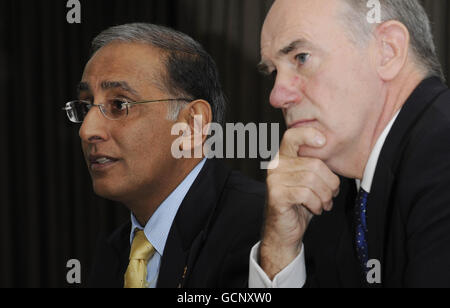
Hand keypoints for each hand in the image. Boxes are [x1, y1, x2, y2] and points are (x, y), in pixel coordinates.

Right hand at [260, 127, 339, 279]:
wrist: (284, 231)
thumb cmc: (299, 204)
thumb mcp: (308, 181)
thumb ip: (315, 165)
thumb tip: (332, 150)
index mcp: (283, 158)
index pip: (292, 136)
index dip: (308, 134)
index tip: (323, 142)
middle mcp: (276, 166)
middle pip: (313, 164)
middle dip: (330, 182)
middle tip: (332, 194)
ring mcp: (274, 180)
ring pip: (312, 179)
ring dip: (325, 196)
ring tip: (324, 203)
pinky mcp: (276, 195)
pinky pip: (306, 193)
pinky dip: (316, 203)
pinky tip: (316, 209)